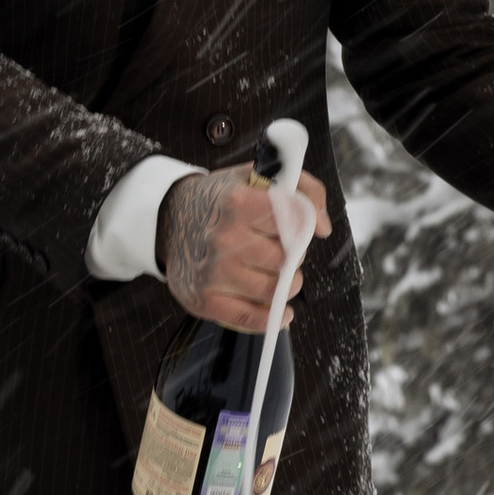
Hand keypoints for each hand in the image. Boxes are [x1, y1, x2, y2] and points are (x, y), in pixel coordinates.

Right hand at [158, 163, 331, 332]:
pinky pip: (249, 317)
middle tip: (284, 252)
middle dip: (293, 257)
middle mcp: (223, 238)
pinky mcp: (203, 299)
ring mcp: (212, 271)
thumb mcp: (257, 176)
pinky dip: (270, 318)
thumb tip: (322, 228)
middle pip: (285, 259)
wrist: (170, 219)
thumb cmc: (220, 200)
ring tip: (281, 277)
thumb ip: (302, 190)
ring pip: (273, 289)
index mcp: (237, 203)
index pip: (293, 220)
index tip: (297, 227)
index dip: (302, 225)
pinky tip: (278, 311)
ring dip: (286, 286)